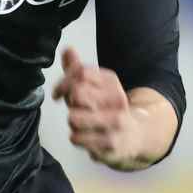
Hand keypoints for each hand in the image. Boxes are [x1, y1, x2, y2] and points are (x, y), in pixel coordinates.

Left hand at [51, 48, 141, 169]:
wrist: (133, 137)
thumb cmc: (106, 109)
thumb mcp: (94, 86)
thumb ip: (78, 68)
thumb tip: (67, 49)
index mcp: (111, 81)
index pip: (80, 72)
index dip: (63, 82)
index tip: (59, 92)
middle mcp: (117, 99)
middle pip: (77, 93)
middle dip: (69, 102)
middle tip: (75, 108)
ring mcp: (115, 122)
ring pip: (74, 117)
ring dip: (73, 122)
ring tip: (82, 123)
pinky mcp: (110, 143)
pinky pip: (76, 137)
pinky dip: (77, 138)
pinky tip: (87, 137)